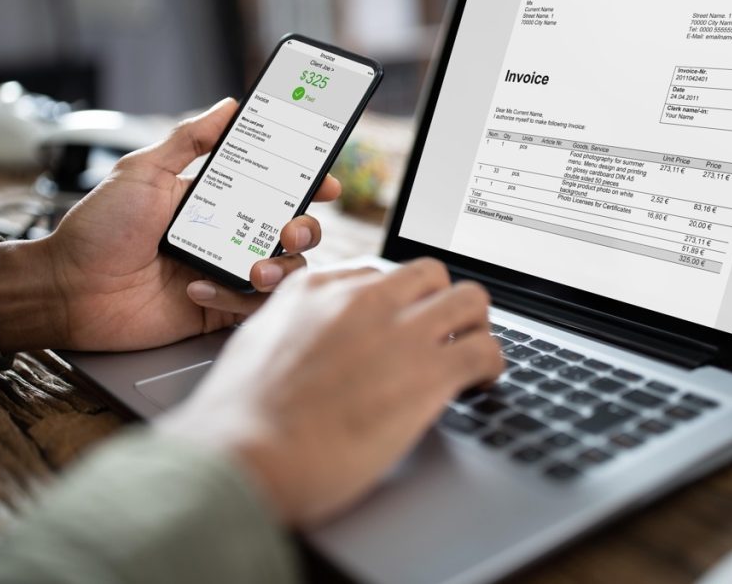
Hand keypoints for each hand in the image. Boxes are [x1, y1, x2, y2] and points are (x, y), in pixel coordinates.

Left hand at [0, 99, 340, 352]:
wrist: (68, 290)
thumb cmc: (97, 229)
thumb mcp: (142, 172)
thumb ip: (189, 139)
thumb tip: (228, 105)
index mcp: (214, 199)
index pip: (274, 187)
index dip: (306, 184)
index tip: (326, 182)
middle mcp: (226, 234)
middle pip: (292, 229)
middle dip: (305, 228)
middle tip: (289, 228)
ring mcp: (224, 271)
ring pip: (284, 270)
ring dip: (279, 268)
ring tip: (252, 269)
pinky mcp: (218, 307)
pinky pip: (254, 307)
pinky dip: (235, 299)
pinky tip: (197, 289)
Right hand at [157, 258, 502, 525]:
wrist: (246, 457)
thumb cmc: (240, 420)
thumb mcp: (253, 346)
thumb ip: (289, 328)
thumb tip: (309, 336)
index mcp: (316, 291)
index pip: (380, 276)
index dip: (398, 304)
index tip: (402, 325)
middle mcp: (363, 301)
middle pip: (432, 274)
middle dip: (442, 303)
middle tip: (442, 336)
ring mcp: (400, 333)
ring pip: (471, 300)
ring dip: (475, 326)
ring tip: (468, 355)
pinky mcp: (429, 374)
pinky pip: (487, 350)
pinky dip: (491, 365)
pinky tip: (479, 383)